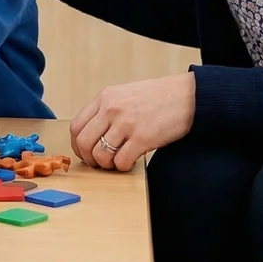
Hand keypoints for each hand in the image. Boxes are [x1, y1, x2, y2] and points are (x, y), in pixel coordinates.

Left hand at [69, 72, 195, 171]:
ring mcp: (127, 123)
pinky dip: (123, 167)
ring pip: (101, 155)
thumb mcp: (124, 94)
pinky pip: (122, 161)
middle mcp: (112, 109)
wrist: (186, 96)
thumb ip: (106, 110)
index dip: (77, 146)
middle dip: (90, 159)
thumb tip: (91, 135)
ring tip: (118, 161)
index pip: (76, 127)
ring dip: (107, 165)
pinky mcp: (143, 137)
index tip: (85, 154)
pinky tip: (131, 161)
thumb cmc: (157, 97)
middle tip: (100, 163)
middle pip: (84, 143)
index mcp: (105, 98)